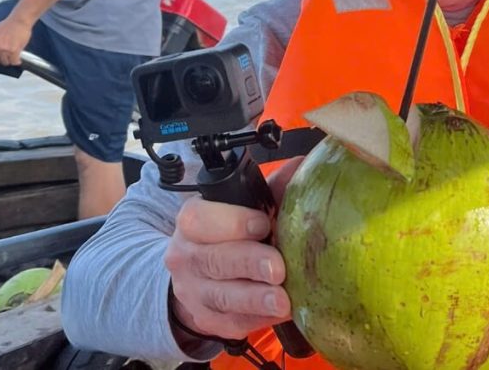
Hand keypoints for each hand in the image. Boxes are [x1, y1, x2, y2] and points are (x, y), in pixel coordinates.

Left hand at [0, 15, 33, 65]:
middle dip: (1, 59)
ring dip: (9, 61)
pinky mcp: (14, 51)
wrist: (18, 21)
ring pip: (5, 62)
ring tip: (12, 57)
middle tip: (6, 56)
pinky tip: (18, 59)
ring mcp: (3, 49)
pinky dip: (17, 61)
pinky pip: (14, 62)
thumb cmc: (5, 25)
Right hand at [164, 157, 301, 340]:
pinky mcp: (206, 320)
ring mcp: (193, 292)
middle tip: (278, 268)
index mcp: (193, 221)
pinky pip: (231, 323)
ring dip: (255, 299)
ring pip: (222, 296)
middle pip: (215, 260)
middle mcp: (186, 256)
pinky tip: (279, 314)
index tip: (263, 225)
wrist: (198, 274)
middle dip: (249, 263)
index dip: (234, 222)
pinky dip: (258, 319)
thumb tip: (302, 166)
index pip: (202, 220)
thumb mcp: (245, 207)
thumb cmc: (229, 234)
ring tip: (283, 300)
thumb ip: (271, 188)